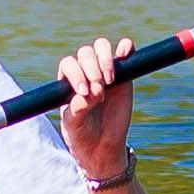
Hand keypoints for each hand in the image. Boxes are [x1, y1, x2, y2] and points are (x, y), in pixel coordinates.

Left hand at [55, 37, 142, 186]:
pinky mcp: (124, 73)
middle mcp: (85, 71)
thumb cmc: (81, 134)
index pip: (69, 64)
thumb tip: (88, 93)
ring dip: (105, 59)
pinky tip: (125, 53)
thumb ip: (77, 108)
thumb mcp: (73, 124)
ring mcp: (104, 70)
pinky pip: (124, 52)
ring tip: (109, 81)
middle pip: (85, 53)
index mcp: (68, 80)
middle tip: (99, 92)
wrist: (102, 146)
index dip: (76, 73)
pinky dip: (126, 48)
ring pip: (101, 47)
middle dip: (92, 69)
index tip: (84, 91)